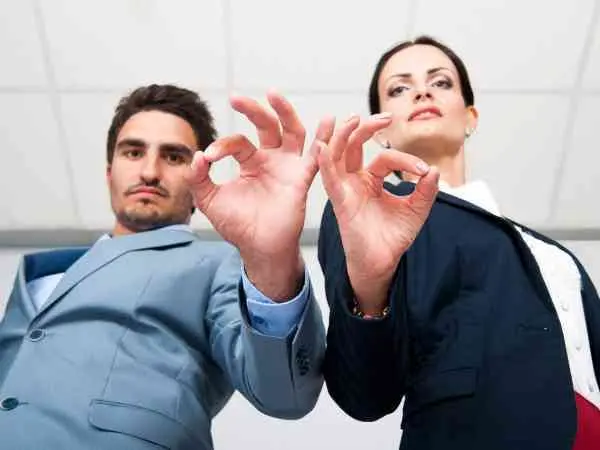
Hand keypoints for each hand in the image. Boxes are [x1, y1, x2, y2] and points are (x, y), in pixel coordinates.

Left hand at [187, 91, 334, 299]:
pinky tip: (329, 121)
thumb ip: (198, 179)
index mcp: (251, 161)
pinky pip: (316, 157)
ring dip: (285, 112)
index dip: (222, 146)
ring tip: (274, 94)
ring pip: (292, 131)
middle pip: (267, 125)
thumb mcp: (209, 200)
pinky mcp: (301, 180)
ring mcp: (288, 167)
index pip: (238, 142)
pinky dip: (324, 140)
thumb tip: (196, 156)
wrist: (258, 249)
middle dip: (253, 110)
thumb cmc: (237, 226)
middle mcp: (271, 159)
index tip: (209, 157)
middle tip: (235, 98)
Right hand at [317, 113, 438, 312]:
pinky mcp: (340, 202)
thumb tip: (434, 170)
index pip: (385, 158)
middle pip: (353, 146)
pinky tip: (324, 147)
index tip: (425, 172)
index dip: (406, 160)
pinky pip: (329, 179)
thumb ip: (425, 191)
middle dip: (366, 128)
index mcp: (371, 181)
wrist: (383, 263)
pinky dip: (325, 162)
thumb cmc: (393, 238)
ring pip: (337, 155)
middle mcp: (355, 182)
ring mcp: (345, 190)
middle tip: (385, 117)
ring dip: (342, 136)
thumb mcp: (416, 210)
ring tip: (352, 119)